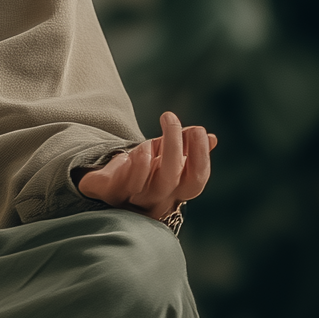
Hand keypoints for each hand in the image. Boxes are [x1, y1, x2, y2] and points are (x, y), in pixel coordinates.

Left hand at [75, 113, 214, 219]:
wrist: (107, 182)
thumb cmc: (143, 168)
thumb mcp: (166, 154)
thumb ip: (187, 147)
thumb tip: (211, 138)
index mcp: (176, 189)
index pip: (197, 180)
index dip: (201, 156)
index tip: (199, 130)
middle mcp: (159, 199)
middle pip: (172, 180)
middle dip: (174, 145)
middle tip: (171, 117)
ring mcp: (136, 200)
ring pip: (153, 186)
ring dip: (152, 154)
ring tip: (150, 137)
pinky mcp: (113, 195)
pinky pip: (127, 186)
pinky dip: (137, 165)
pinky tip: (136, 151)